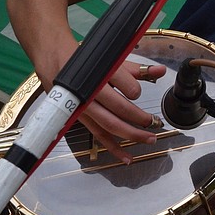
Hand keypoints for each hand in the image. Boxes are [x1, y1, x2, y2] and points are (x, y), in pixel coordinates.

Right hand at [37, 46, 165, 163]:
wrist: (54, 58)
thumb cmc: (84, 59)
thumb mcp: (111, 60)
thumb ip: (137, 69)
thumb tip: (161, 70)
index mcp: (100, 74)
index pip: (124, 85)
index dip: (134, 90)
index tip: (138, 92)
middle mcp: (91, 92)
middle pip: (119, 109)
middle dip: (140, 118)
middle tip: (155, 122)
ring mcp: (84, 107)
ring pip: (110, 125)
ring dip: (131, 134)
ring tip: (149, 139)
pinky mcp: (80, 118)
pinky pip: (98, 135)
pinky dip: (113, 147)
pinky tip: (126, 156)